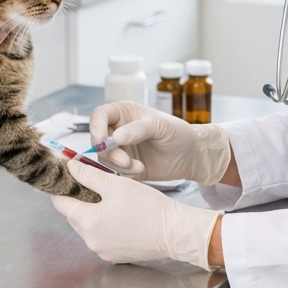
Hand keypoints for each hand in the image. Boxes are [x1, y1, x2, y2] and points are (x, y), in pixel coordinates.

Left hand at [50, 158, 221, 268]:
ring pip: (87, 226)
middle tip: (87, 181)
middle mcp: (91, 241)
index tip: (64, 176)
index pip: (61, 204)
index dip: (61, 187)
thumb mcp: (116, 185)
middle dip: (77, 198)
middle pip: (73, 215)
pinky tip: (117, 214)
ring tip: (105, 197)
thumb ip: (88, 174)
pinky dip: (103, 224)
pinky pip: (101, 237)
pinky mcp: (115, 255)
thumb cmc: (148, 207)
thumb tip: (70, 166)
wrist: (174, 232)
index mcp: (88, 222)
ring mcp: (102, 251)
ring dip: (91, 212)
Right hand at [89, 101, 230, 185]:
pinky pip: (114, 171)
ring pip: (104, 158)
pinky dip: (125, 173)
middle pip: (97, 140)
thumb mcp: (160, 126)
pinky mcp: (125, 166)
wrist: (191, 156)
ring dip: (118, 165)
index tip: (103, 142)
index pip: (99, 116)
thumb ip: (138, 129)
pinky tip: (140, 170)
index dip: (96, 127)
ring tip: (138, 166)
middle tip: (125, 161)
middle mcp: (118, 130)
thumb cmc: (178, 133)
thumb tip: (116, 136)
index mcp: (124, 113)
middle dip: (109, 153)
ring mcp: (121, 149)